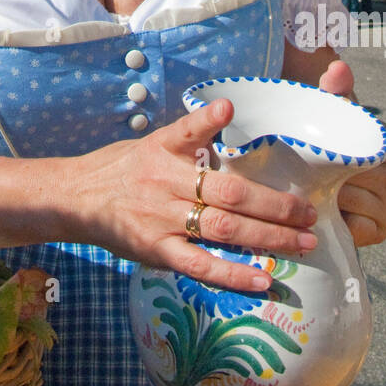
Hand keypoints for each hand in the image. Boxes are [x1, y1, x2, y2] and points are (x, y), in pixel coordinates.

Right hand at [69, 101, 318, 292]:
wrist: (75, 198)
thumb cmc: (121, 166)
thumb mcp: (152, 140)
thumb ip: (191, 131)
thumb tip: (228, 106)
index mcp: (164, 151)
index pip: (194, 136)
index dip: (212, 122)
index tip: (236, 115)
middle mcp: (165, 184)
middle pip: (228, 195)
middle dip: (275, 206)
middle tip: (310, 214)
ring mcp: (161, 220)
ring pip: (222, 231)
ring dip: (267, 239)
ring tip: (303, 244)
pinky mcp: (156, 251)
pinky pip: (200, 265)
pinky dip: (233, 274)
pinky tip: (262, 280)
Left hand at [316, 59, 385, 245]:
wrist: (323, 174)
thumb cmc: (328, 139)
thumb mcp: (332, 114)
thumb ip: (335, 91)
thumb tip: (338, 66)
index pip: (363, 150)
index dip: (331, 150)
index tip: (308, 147)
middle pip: (355, 176)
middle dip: (322, 173)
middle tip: (293, 168)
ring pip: (349, 200)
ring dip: (322, 195)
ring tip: (300, 186)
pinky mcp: (378, 232)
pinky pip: (354, 228)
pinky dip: (333, 219)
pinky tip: (316, 209)